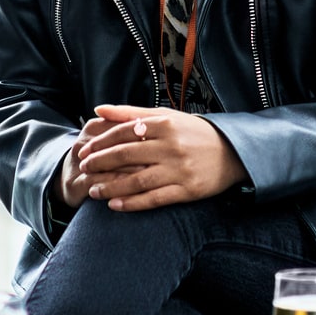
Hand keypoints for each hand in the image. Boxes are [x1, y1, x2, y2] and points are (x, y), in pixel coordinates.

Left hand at [71, 104, 249, 211]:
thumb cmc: (193, 133)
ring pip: (137, 180)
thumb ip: (130, 113)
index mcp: (164, 124)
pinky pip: (153, 199)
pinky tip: (115, 205)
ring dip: (111, 187)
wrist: (232, 152)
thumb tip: (98, 109)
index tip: (84, 151)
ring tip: (93, 191)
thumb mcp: (165, 116)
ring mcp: (179, 169)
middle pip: (126, 155)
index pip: (124, 132)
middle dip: (100, 163)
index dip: (101, 143)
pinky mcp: (187, 190)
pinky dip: (131, 203)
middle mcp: (171, 146)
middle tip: (83, 170)